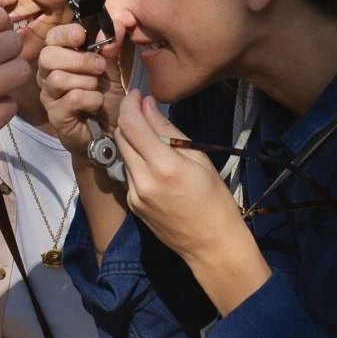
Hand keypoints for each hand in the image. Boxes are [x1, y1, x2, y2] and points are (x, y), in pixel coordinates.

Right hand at [36, 21, 123, 159]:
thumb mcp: (112, 68)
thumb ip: (112, 46)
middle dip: (79, 59)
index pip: (51, 38)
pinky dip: (90, 98)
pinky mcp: (56, 116)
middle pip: (48, 56)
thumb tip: (119, 23)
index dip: (66, 34)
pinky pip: (71, 99)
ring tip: (98, 87)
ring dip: (86, 80)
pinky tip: (96, 103)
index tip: (83, 37)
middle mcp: (48, 75)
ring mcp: (49, 97)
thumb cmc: (106, 98)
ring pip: (58, 78)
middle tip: (100, 67)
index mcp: (60, 58)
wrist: (111, 133)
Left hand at [115, 91, 270, 314]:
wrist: (211, 244)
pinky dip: (135, 159)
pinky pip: (128, 172)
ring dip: (130, 138)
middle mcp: (142, 180)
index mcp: (163, 166)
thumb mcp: (198, 158)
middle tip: (141, 107)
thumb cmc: (215, 199)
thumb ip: (168, 130)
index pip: (132, 125)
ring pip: (122, 154)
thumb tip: (147, 105)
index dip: (130, 104)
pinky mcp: (132, 204)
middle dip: (127, 117)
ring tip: (149, 133)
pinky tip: (151, 160)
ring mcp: (134, 194)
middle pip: (121, 137)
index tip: (136, 93)